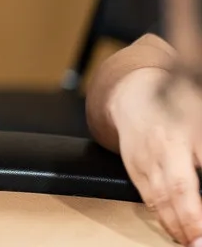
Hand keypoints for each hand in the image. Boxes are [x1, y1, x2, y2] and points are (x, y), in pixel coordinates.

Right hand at [109, 67, 201, 244]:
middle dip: (192, 218)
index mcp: (191, 128)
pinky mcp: (135, 170)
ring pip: (161, 197)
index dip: (201, 196)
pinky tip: (178, 234)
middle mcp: (166, 145)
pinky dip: (165, 221)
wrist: (134, 97)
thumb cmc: (179, 105)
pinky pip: (150, 199)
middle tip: (201, 242)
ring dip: (179, 226)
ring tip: (193, 244)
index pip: (198, 164)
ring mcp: (147, 159)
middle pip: (180, 186)